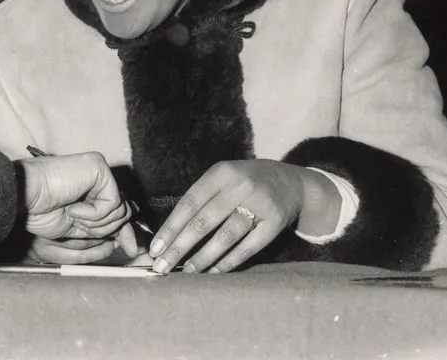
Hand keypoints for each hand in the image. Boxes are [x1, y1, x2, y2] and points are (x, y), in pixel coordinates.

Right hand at [17, 152, 137, 260]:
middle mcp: (99, 177)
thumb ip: (104, 229)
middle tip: (82, 225)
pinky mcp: (99, 168)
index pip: (120, 210)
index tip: (129, 248)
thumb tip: (130, 241)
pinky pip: (112, 202)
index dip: (123, 230)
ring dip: (95, 222)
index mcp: (93, 189)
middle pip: (125, 211)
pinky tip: (73, 207)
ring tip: (73, 214)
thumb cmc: (41, 210)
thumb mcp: (80, 227)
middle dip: (107, 228)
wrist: (25, 198)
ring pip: (120, 209)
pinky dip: (93, 214)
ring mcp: (100, 171)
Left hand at [149, 160, 338, 273]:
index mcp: (221, 173)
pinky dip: (228, 262)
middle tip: (162, 266)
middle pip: (203, 221)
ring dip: (203, 258)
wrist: (291, 183)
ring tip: (187, 272)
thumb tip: (170, 234)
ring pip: (225, 236)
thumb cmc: (245, 183)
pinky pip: (248, 247)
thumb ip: (200, 199)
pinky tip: (213, 272)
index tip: (155, 249)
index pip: (189, 203)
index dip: (170, 228)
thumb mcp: (223, 179)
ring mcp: (259, 204)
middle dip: (180, 247)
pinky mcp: (275, 222)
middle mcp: (240, 186)